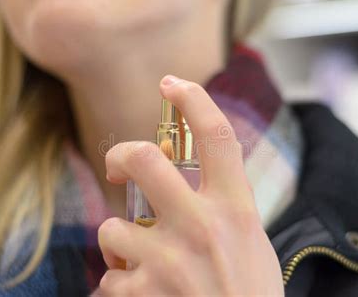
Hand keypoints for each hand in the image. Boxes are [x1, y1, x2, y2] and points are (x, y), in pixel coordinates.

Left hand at [98, 75, 283, 295]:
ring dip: (121, 245)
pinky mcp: (142, 294)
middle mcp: (201, 227)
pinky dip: (121, 285)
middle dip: (121, 155)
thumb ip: (219, 203)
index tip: (172, 82)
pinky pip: (110, 277)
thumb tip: (175, 166)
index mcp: (235, 210)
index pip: (217, 136)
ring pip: (113, 229)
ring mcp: (168, 261)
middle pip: (142, 159)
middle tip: (119, 165)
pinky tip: (145, 296)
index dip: (194, 99)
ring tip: (143, 264)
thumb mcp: (248, 240)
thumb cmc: (248, 293)